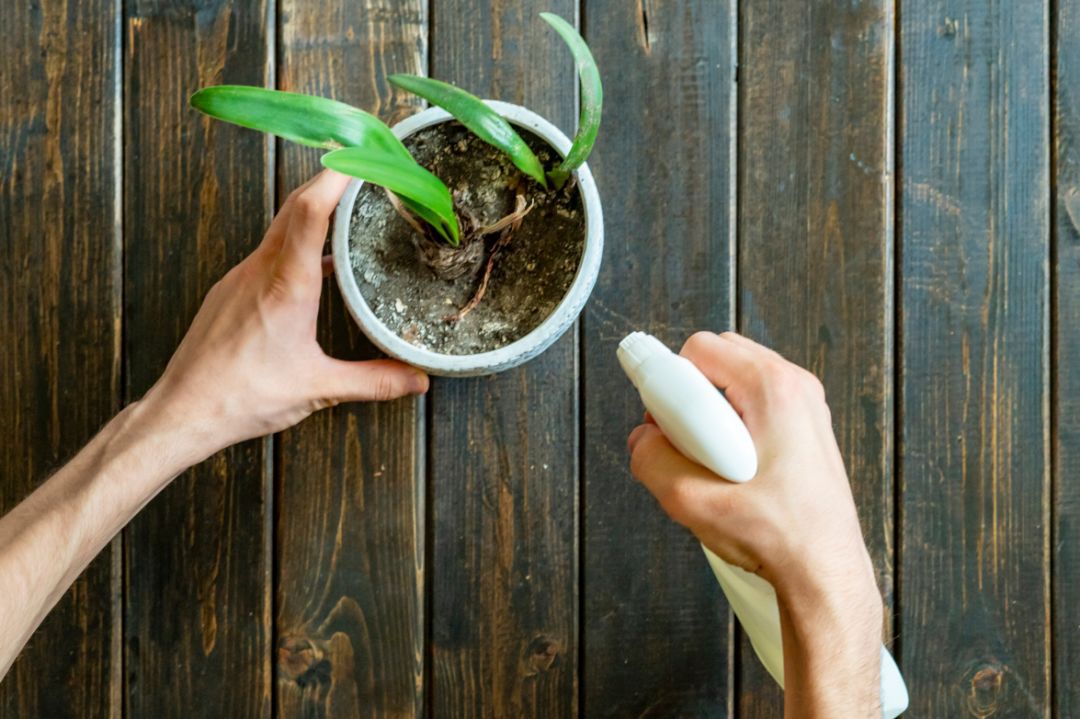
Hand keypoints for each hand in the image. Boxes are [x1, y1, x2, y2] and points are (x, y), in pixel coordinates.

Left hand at [141, 170, 428, 463]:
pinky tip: (313, 263)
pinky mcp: (230, 290)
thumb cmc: (242, 396)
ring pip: (279, 226)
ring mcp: (241, 276)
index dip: (338, 177)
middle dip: (330, 181)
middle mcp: (261, 270)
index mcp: (287, 285)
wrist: (183, 410)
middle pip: (295, 205)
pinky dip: (295, 240)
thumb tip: (419, 380)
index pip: (312, 210)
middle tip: (362, 170)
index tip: (362, 156)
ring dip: (311, 209)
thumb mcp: (318, 388)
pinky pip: (268, 250)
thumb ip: (374, 380)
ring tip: (344, 209)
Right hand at [627, 331, 875, 602]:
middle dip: (689, 393)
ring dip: (710, 411)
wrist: (825, 572)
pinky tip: (731, 469)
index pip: (701, 349)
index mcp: (774, 389)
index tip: (664, 422)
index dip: (670, 383)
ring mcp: (805, 407)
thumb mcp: (692, 501)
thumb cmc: (780, 537)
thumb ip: (652, 460)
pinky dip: (733, 425)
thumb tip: (642, 439)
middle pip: (720, 357)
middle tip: (683, 441)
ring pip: (737, 381)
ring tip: (709, 460)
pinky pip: (755, 405)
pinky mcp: (806, 429)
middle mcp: (795, 388)